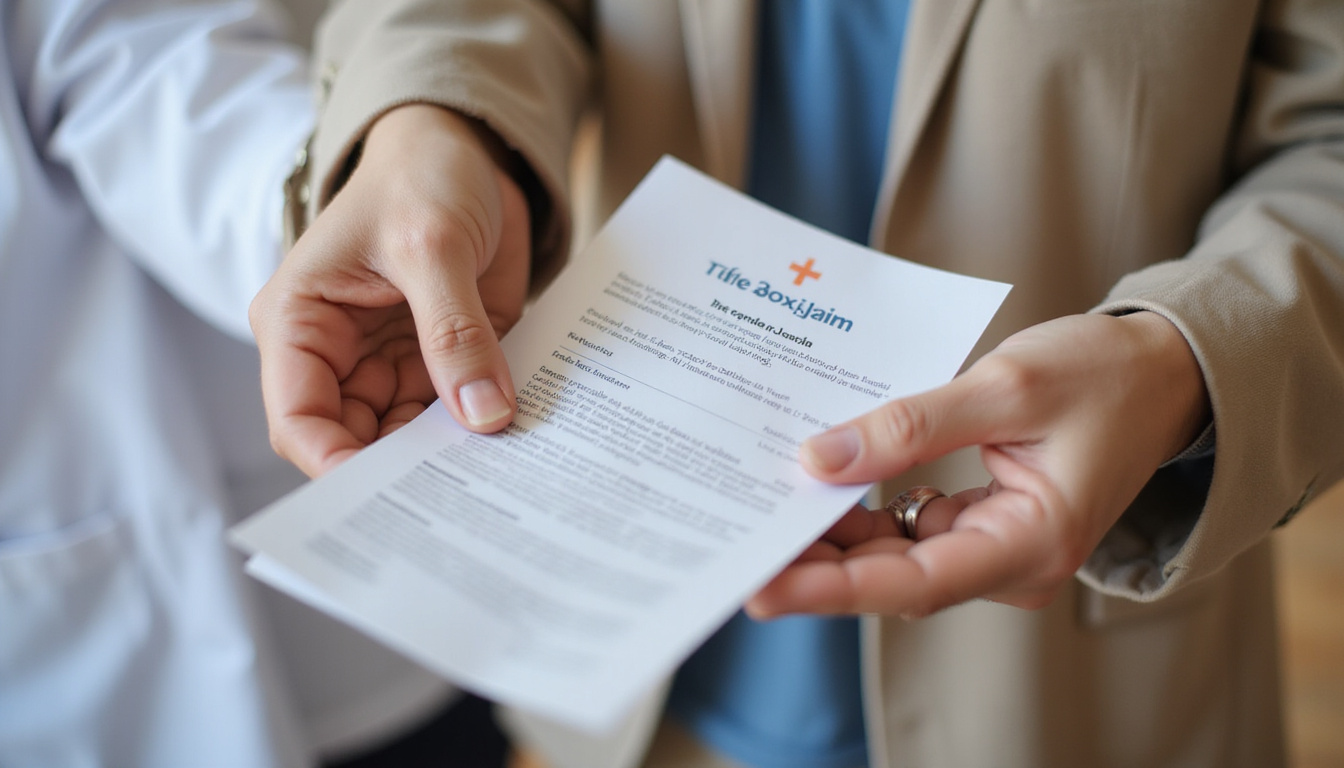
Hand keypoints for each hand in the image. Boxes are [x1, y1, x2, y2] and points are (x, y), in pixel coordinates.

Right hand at [249, 105, 530, 476]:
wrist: (467, 150)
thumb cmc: (420, 175)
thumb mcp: (432, 245)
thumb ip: (454, 332)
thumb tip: (484, 416)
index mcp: (298, 323)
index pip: (300, 419)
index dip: (336, 466)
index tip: (391, 498)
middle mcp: (338, 354)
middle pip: (358, 440)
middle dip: (406, 470)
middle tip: (464, 500)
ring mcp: (390, 361)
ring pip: (411, 436)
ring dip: (453, 454)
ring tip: (501, 479)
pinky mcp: (441, 360)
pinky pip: (457, 410)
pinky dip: (484, 425)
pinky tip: (520, 444)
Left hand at [746, 312, 1209, 618]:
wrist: (1162, 371)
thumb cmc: (1103, 375)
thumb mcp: (1008, 386)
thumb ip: (912, 427)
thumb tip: (819, 460)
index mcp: (1033, 545)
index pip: (914, 583)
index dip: (834, 588)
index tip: (765, 586)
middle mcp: (1008, 559)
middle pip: (893, 575)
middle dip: (814, 561)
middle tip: (737, 541)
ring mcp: (991, 541)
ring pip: (892, 551)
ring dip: (830, 531)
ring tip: (759, 506)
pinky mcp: (976, 518)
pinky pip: (906, 523)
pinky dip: (860, 504)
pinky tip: (814, 478)